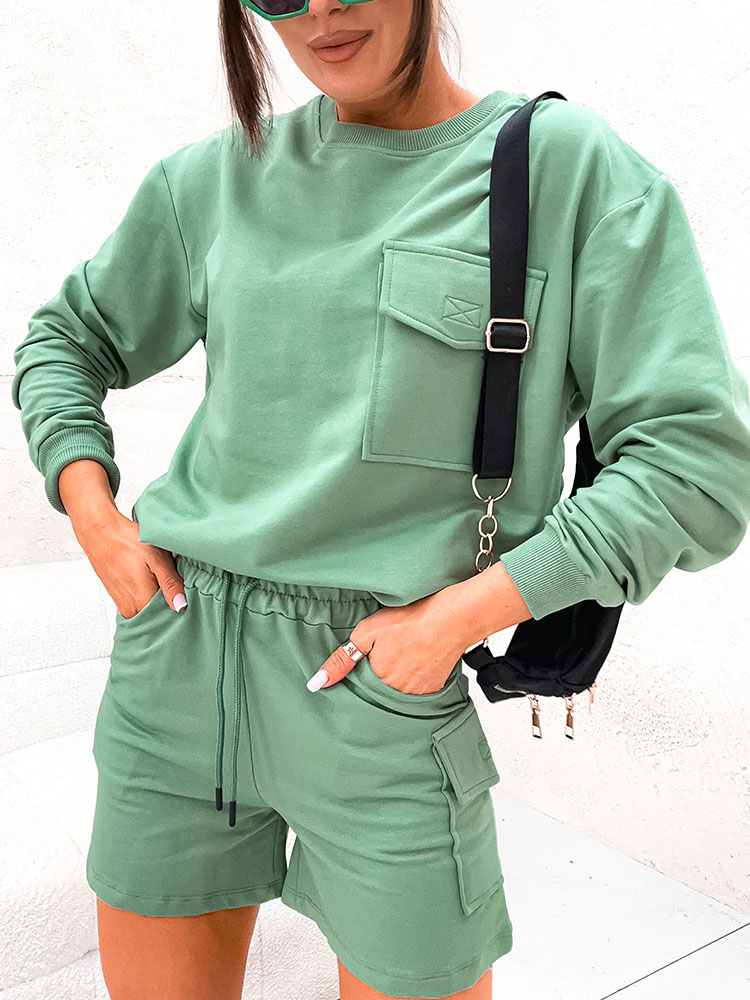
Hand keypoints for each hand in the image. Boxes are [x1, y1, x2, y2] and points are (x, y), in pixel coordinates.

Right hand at [73, 506, 187, 618]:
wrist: (101, 534)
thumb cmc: (127, 542)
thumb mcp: (157, 559)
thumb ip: (170, 584)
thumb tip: (182, 605)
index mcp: (142, 602)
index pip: (171, 616)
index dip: (182, 604)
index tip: (185, 590)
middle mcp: (131, 610)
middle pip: (160, 615)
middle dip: (170, 602)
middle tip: (172, 581)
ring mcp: (124, 606)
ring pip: (150, 610)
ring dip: (158, 599)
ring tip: (158, 579)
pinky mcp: (120, 601)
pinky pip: (140, 606)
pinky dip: (147, 596)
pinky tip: (149, 580)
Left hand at [306, 587, 474, 694]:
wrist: (452, 618)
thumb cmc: (411, 620)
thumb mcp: (367, 633)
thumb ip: (341, 660)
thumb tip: (317, 683)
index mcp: (377, 683)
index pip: (357, 688)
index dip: (357, 672)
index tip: (363, 660)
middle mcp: (397, 696)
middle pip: (377, 691)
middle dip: (376, 675)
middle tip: (387, 650)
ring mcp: (417, 695)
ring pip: (396, 692)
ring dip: (394, 677)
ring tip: (402, 651)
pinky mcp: (434, 690)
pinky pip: (415, 691)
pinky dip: (412, 677)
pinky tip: (416, 658)